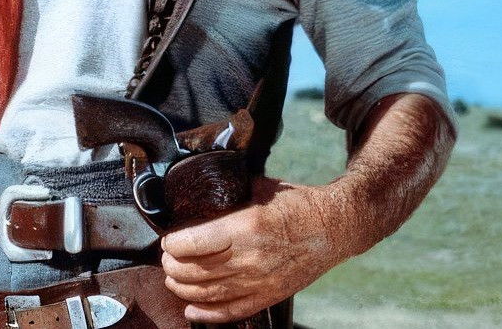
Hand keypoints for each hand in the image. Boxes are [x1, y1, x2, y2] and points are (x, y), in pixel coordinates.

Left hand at [159, 177, 354, 322]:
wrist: (334, 228)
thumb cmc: (296, 205)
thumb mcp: (259, 187)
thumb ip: (229, 192)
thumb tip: (202, 189)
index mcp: (245, 227)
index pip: (192, 243)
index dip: (172, 244)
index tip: (168, 240)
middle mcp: (249, 258)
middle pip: (194, 271)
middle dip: (172, 266)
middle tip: (167, 259)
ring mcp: (259, 281)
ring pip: (208, 293)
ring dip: (183, 288)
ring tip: (174, 279)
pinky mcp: (269, 295)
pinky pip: (232, 311)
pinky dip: (208, 314)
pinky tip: (192, 309)